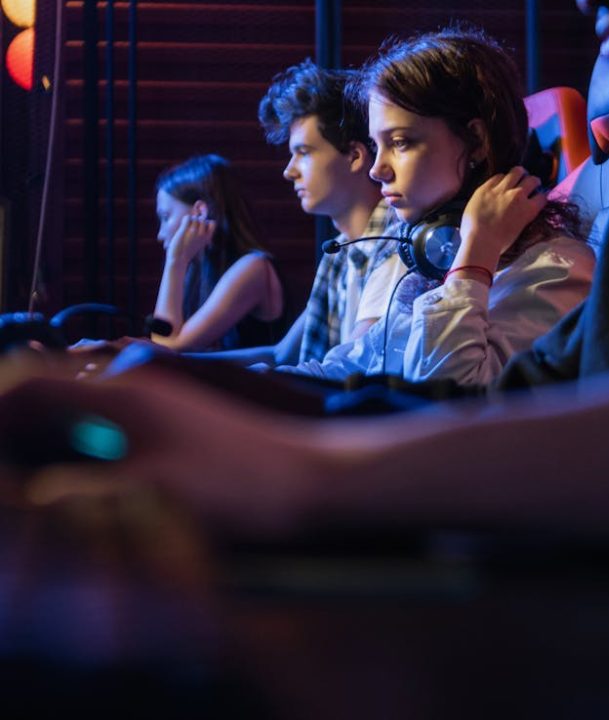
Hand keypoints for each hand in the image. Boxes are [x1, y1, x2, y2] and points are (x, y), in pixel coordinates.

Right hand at [0, 365, 320, 539]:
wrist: (309, 480)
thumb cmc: (238, 485)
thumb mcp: (151, 493)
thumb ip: (81, 492)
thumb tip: (30, 493)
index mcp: (121, 396)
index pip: (32, 385)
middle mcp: (132, 389)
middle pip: (48, 393)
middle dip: (12, 422)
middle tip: (2, 464)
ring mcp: (152, 405)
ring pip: (74, 410)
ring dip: (41, 433)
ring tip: (21, 470)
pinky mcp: (167, 426)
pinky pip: (102, 427)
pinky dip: (74, 446)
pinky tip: (73, 477)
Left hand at [166, 214, 215, 267]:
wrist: (179, 259)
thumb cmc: (188, 251)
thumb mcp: (200, 243)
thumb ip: (202, 233)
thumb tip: (202, 219)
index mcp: (207, 237)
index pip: (212, 223)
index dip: (207, 222)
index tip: (200, 228)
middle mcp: (202, 234)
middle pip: (203, 219)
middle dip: (197, 221)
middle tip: (191, 228)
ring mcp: (193, 232)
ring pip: (195, 218)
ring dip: (191, 220)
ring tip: (186, 228)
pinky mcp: (184, 230)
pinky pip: (187, 217)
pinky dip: (185, 219)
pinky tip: (182, 225)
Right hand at [456, 166, 546, 271]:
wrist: (482, 240)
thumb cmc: (471, 230)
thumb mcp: (471, 207)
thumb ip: (481, 200)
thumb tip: (486, 202)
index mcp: (486, 188)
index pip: (500, 176)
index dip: (505, 180)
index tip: (506, 186)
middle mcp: (503, 188)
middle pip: (517, 171)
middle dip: (521, 175)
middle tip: (524, 182)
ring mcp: (517, 196)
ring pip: (531, 179)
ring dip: (534, 182)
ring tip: (536, 187)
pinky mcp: (528, 209)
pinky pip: (541, 197)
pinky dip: (542, 197)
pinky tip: (540, 201)